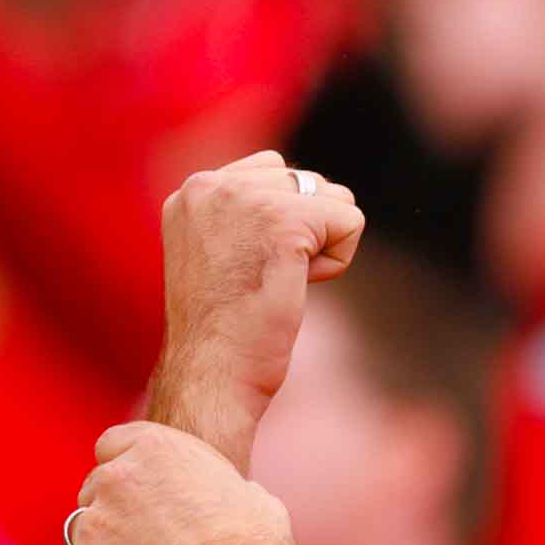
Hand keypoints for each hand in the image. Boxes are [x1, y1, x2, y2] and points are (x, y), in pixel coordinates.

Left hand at [47, 422, 301, 544]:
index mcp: (159, 451)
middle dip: (117, 512)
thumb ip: (218, 488)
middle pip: (95, 488)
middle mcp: (118, 480)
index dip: (128, 471)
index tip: (142, 495)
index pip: (114, 445)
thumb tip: (225, 498)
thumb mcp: (253, 497)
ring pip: (80, 530)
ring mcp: (92, 527)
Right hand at [148, 150, 364, 472]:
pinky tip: (298, 287)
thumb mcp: (218, 255)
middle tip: (267, 281)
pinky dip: (338, 262)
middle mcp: (212, 183)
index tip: (249, 269)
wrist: (211, 373)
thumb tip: (309, 191)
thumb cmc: (222, 333)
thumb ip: (245, 217)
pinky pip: (351, 222)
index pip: (273, 171)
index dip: (285, 225)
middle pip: (308, 182)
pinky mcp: (285, 222)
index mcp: (192, 190)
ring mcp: (246, 198)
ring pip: (334, 199)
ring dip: (323, 247)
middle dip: (307, 234)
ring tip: (280, 284)